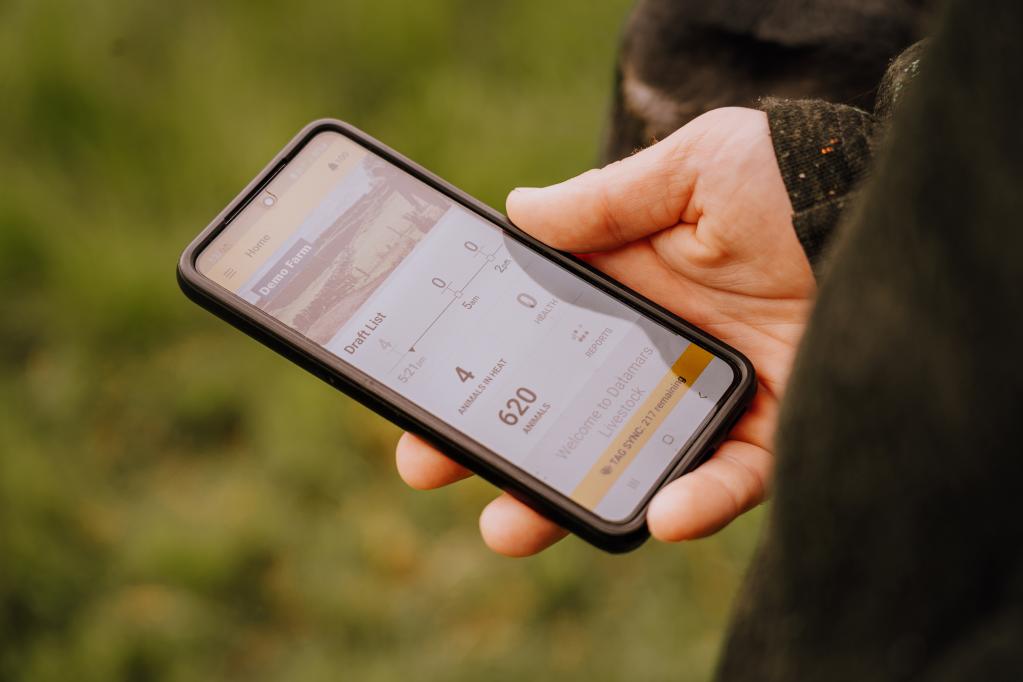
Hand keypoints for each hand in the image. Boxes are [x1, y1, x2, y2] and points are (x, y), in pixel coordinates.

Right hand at [396, 107, 813, 554]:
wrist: (883, 207)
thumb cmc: (787, 178)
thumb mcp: (689, 170)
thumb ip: (606, 201)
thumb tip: (517, 212)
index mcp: (628, 291)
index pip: (534, 338)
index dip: (479, 366)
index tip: (420, 391)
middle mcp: (658, 350)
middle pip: (562, 411)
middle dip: (493, 445)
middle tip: (430, 465)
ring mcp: (708, 395)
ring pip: (626, 461)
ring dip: (568, 496)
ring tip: (509, 525)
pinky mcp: (769, 429)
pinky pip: (727, 479)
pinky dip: (695, 501)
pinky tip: (659, 514)